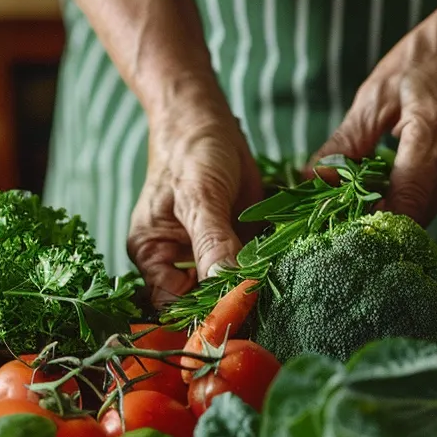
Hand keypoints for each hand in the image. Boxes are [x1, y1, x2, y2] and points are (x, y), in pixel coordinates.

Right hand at [127, 114, 261, 306]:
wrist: (207, 122)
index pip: (173, 304)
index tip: (236, 314)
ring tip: (276, 296)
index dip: (201, 313)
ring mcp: (208, 256)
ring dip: (251, 293)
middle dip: (229, 308)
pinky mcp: (236, 246)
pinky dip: (266, 273)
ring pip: (228, 290)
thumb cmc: (191, 154)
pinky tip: (284, 275)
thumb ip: (211, 241)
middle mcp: (177, 262)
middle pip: (202, 304)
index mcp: (153, 256)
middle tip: (261, 312)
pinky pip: (250, 270)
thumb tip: (225, 284)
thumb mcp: (199, 196)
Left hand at [310, 10, 436, 223]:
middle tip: (343, 212)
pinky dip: (420, 190)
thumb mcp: (377, 92)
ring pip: (430, 207)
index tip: (341, 232)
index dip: (373, 226)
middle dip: (379, 218)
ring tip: (369, 188)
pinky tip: (405, 168)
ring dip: (399, 205)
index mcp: (435, 133)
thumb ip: (347, 143)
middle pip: (416, 214)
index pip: (406, 203)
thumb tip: (313, 180)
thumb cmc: (429, 55)